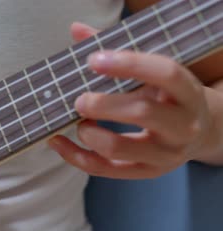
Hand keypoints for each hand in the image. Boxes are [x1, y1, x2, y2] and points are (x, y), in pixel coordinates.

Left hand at [48, 23, 216, 178]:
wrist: (200, 132)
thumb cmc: (167, 96)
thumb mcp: (154, 72)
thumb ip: (118, 51)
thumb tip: (77, 30)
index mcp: (188, 92)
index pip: (165, 73)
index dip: (128, 64)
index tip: (93, 59)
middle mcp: (183, 125)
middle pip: (142, 112)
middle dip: (102, 104)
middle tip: (79, 99)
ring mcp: (166, 153)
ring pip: (120, 147)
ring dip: (89, 133)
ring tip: (78, 121)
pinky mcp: (147, 173)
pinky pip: (105, 169)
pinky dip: (75, 156)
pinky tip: (57, 142)